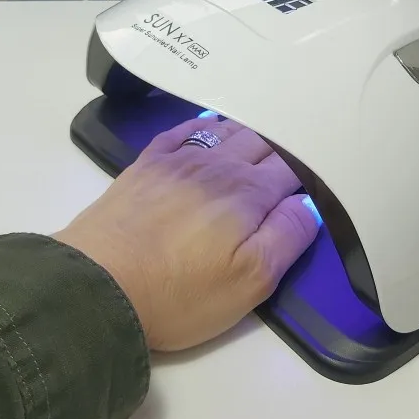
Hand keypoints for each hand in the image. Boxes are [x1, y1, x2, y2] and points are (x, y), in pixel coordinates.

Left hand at [54, 116, 319, 350]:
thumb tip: (308, 203)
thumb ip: (288, 236)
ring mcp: (180, 160)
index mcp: (249, 194)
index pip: (293, 169)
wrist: (96, 287)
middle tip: (298, 151)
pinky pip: (185, 129)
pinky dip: (206, 124)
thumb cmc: (178, 294)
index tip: (322, 175)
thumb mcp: (250, 282)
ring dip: (251, 132)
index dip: (310, 171)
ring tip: (265, 135)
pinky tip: (211, 126)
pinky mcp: (146, 165)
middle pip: (263, 142)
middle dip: (285, 146)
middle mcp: (218, 166)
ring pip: (228, 130)